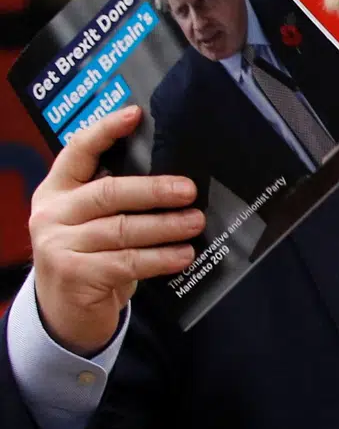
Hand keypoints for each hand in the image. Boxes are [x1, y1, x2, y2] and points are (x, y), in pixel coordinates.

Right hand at [29, 105, 204, 354]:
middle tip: (190, 190)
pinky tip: (183, 255)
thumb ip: (117, 200)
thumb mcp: (94, 223)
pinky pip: (126, 261)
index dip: (105, 130)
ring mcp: (58, 244)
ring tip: (195, 222)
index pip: (78, 150)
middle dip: (153, 190)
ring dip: (165, 226)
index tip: (135, 114)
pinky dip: (159, 258)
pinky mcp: (74, 274)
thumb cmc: (93, 259)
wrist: (67, 314)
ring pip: (122, 229)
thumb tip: (176, 180)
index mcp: (57, 190)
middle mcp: (52, 213)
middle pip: (109, 192)